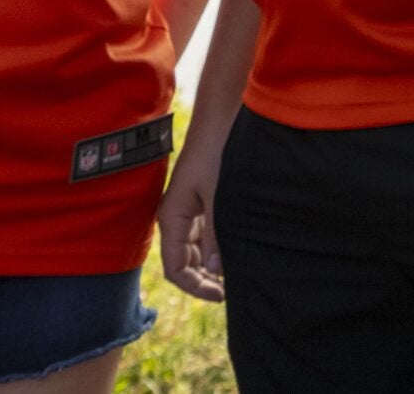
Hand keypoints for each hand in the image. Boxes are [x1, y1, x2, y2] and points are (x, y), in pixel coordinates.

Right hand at [156, 120, 231, 302]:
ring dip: (215, 264)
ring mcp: (190, 209)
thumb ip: (217, 234)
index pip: (176, 269)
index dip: (196, 287)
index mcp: (172, 218)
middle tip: (234, 289)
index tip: (222, 295)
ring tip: (240, 273)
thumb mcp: (219, 197)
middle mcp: (177, 217)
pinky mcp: (204, 200)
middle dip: (206, 279)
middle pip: (186, 263)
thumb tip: (217, 272)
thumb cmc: (217, 153)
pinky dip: (221, 246)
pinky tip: (241, 249)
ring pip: (198, 250)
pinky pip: (208, 233)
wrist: (222, 117)